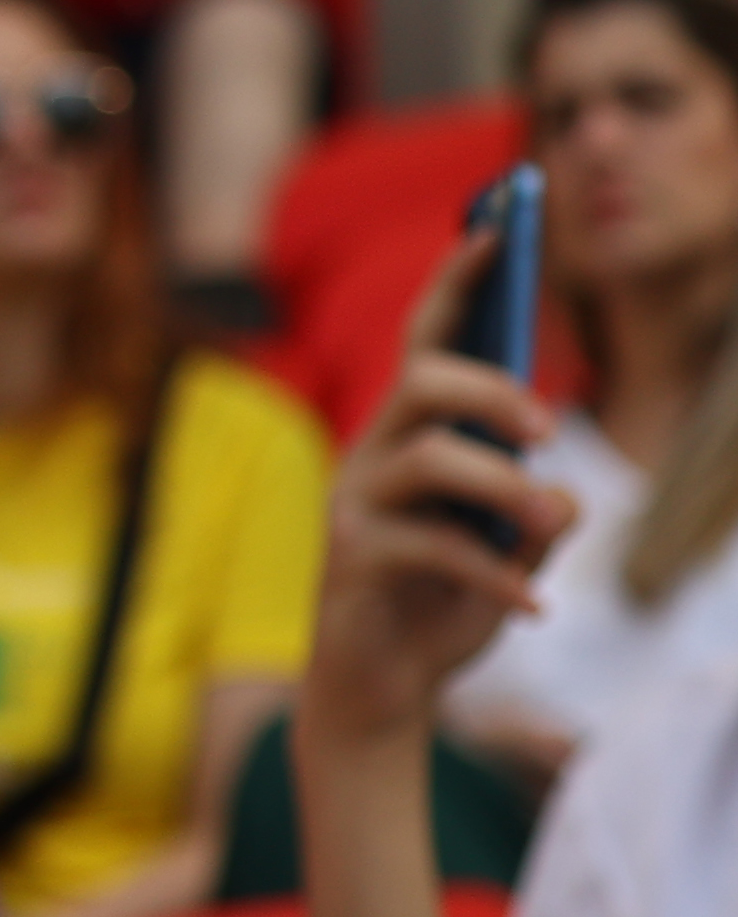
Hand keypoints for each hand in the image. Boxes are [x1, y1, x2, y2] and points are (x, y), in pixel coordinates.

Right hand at [303, 243, 575, 753]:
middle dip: (492, 391)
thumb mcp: (507, 551)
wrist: (379, 690)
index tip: (496, 226)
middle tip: (549, 430)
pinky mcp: (354, 561)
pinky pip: (431, 548)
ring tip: (550, 526)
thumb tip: (562, 494)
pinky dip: (496, 578)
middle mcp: (373, 455)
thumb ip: (535, 514)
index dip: (458, 280)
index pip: (428, 341)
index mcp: (408, 436)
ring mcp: (356, 506)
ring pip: (427, 458)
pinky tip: (533, 613)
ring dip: (505, 488)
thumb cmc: (441, 605)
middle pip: (420, 382)